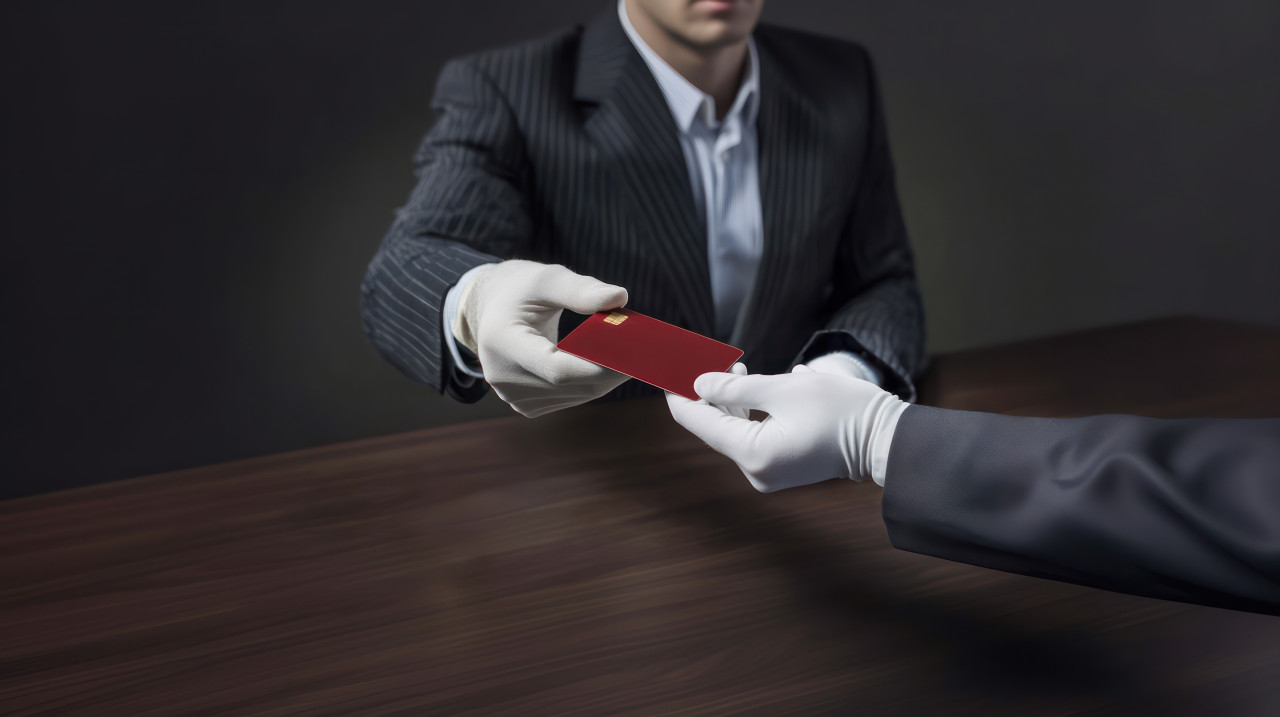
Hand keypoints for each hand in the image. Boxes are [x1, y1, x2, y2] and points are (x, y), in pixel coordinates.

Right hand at [453, 260, 628, 416]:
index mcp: (502, 343)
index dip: (600, 367)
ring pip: (577, 396)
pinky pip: (570, 398)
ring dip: (606, 377)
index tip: (636, 354)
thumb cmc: (521, 289)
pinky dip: (592, 382)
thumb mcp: (547, 278)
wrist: (492, 310)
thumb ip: (581, 289)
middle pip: (572, 386)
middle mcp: (503, 377)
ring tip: (628, 353)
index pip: (558, 370)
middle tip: (646, 352)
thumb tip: (620, 297)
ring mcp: (513, 397)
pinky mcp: (527, 405)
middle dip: (612, 370)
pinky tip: (605, 363)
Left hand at [665, 365, 908, 490]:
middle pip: (713, 427)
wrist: (884, 438)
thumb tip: (698, 383)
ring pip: (731, 430)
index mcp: (752, 453)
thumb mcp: (783, 388)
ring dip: (729, 399)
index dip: (679, 392)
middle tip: (711, 357)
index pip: (697, 421)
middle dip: (708, 392)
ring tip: (738, 366)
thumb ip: (736, 386)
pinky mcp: (779, 468)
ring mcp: (767, 473)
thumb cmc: (840, 410)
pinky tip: (752, 386)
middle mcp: (754, 470)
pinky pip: (750, 437)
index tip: (668, 367)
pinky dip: (746, 413)